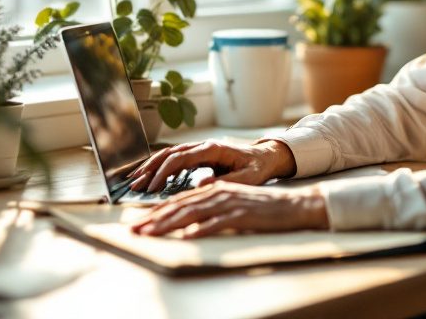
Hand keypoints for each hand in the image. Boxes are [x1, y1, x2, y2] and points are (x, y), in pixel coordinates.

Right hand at [127, 139, 295, 191]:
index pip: (181, 158)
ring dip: (151, 166)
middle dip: (151, 169)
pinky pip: (175, 158)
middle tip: (136, 185)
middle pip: (170, 154)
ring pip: (169, 154)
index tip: (152, 187)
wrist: (266, 157)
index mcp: (213, 149)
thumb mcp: (248, 178)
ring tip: (135, 181)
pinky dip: (159, 166)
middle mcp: (203, 146)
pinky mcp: (199, 155)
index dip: (164, 172)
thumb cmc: (258, 168)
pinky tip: (148, 176)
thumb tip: (201, 184)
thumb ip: (227, 181)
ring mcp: (200, 149)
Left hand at [131, 181, 328, 236]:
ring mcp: (229, 203)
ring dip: (169, 224)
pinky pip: (218, 223)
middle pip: (180, 206)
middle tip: (134, 230)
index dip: (156, 211)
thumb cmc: (260, 208)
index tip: (137, 222)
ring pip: (193, 213)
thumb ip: (209, 207)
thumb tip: (185, 221)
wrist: (291, 206)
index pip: (179, 200)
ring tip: (151, 233)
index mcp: (214, 189)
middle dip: (154, 218)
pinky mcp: (242, 215)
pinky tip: (188, 236)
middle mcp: (218, 193)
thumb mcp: (230, 203)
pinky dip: (202, 229)